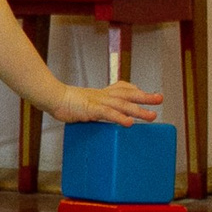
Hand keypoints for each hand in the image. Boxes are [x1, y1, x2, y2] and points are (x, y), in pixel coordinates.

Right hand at [44, 81, 162, 125]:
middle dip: (145, 97)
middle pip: (128, 94)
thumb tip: (91, 114)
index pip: (121, 88)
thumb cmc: (63, 102)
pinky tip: (129, 123)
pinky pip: (109, 113)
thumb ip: (91, 108)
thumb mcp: (81, 102)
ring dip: (138, 110)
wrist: (51, 96)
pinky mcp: (92, 109)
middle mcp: (103, 95)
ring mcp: (98, 101)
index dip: (133, 89)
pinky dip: (120, 118)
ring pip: (123, 105)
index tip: (143, 91)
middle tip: (159, 99)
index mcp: (100, 94)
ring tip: (152, 116)